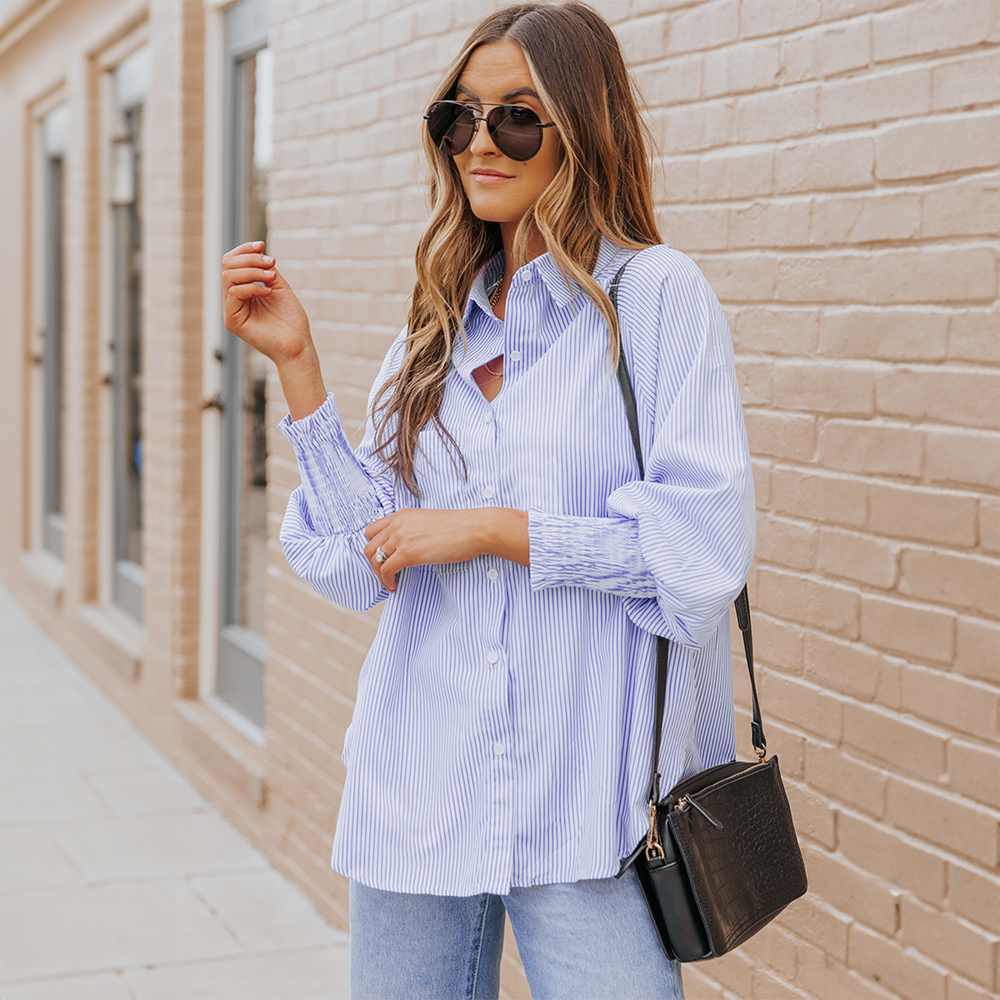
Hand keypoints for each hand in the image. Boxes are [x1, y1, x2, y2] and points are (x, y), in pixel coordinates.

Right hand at [221, 241, 311, 366]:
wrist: (298, 345)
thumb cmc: (291, 320)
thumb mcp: (278, 286)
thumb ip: (265, 269)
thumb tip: (258, 250)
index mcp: (242, 291)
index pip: (231, 263)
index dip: (244, 250)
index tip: (262, 245)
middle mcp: (233, 300)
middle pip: (227, 266)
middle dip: (249, 259)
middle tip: (271, 264)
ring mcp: (231, 311)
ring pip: (228, 277)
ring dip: (252, 271)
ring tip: (272, 278)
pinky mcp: (232, 321)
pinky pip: (233, 293)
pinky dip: (251, 287)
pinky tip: (267, 292)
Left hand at [363, 508, 528, 591]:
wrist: (475, 528)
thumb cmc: (460, 528)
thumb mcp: (429, 523)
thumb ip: (413, 531)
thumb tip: (409, 549)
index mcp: (402, 515)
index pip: (373, 530)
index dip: (375, 547)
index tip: (383, 559)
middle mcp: (397, 523)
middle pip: (369, 545)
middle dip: (374, 563)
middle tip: (386, 574)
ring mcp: (401, 537)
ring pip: (373, 558)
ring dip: (379, 573)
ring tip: (390, 581)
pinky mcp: (408, 552)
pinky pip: (386, 570)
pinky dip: (387, 580)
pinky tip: (395, 585)